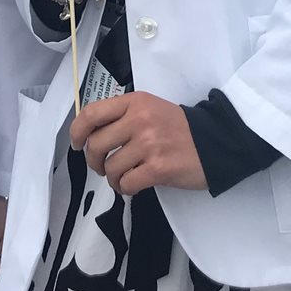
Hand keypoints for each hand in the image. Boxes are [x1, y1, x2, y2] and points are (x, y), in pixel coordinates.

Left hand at [71, 92, 206, 194]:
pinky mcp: (158, 168)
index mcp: (133, 102)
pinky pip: (126, 183)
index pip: (92, 113)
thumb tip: (92, 134)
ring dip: (112, 178)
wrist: (215, 141)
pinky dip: (125, 189)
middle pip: (96, 144)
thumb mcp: (149, 108)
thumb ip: (123, 116)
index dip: (77, 131)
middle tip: (102, 167)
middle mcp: (138, 120)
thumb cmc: (178, 127)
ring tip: (123, 178)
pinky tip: (133, 186)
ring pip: (110, 168)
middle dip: (94, 161)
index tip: (76, 143)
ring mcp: (148, 144)